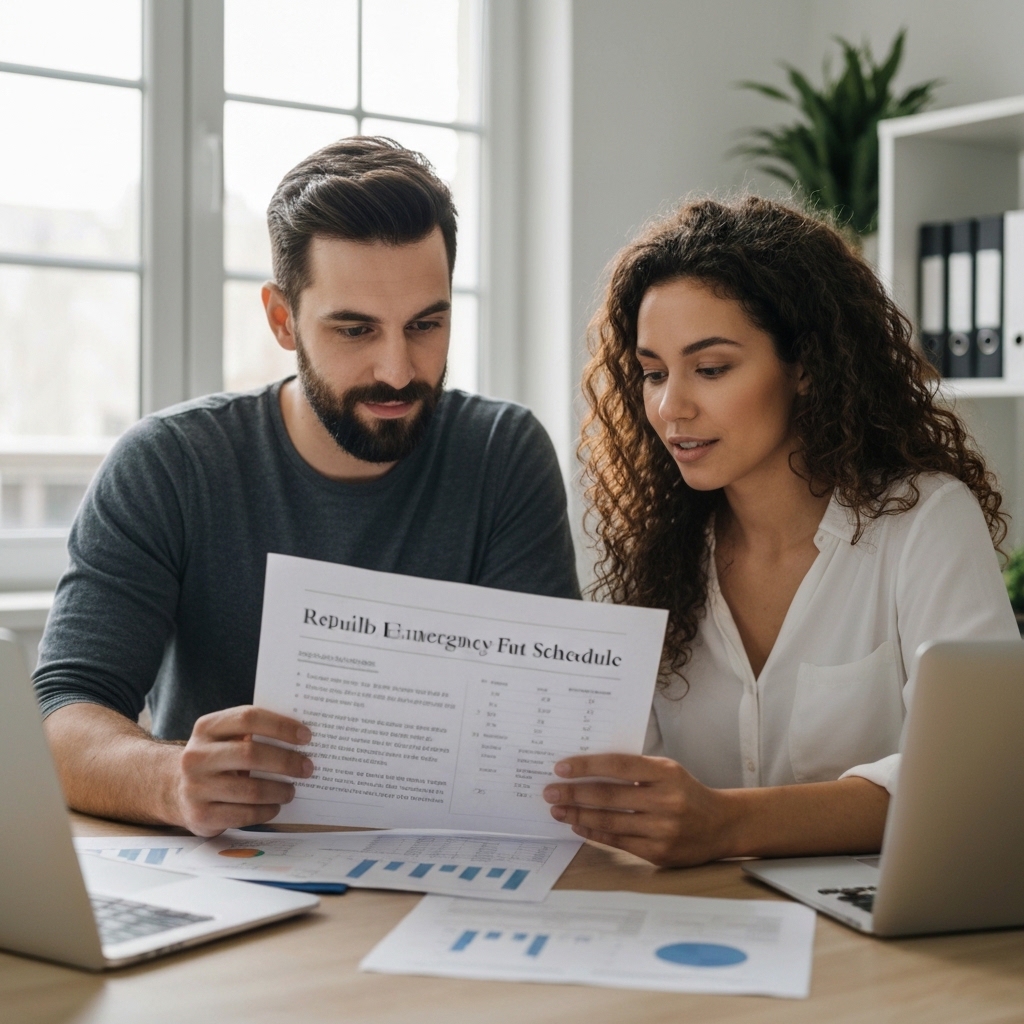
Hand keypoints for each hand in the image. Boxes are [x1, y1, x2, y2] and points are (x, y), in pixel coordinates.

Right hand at [174, 706, 312, 835]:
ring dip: (279, 791)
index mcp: (206, 727)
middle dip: (286, 761)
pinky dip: (266, 812)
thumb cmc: (216, 759)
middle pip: (251, 754)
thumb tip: (299, 737)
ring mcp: (195, 787)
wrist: (175, 789)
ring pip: (250, 790)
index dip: (281, 726)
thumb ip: (253, 732)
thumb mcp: (224, 738)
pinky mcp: (200, 816)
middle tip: (307, 767)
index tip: (306, 736)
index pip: (248, 718)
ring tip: (292, 790)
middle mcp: (196, 756)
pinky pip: (243, 815)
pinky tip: (275, 807)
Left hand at [543, 753, 733, 866]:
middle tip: (550, 791)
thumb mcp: (667, 770)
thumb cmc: (686, 792)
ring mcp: (663, 829)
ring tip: (558, 809)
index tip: (561, 768)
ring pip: (611, 822)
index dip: (587, 766)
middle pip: (610, 796)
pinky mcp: (659, 853)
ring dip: (579, 815)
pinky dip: (595, 833)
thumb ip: (634, 769)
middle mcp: (666, 801)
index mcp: (666, 773)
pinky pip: (618, 842)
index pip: (618, 766)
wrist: (721, 824)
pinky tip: (578, 825)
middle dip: (574, 794)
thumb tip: (587, 769)